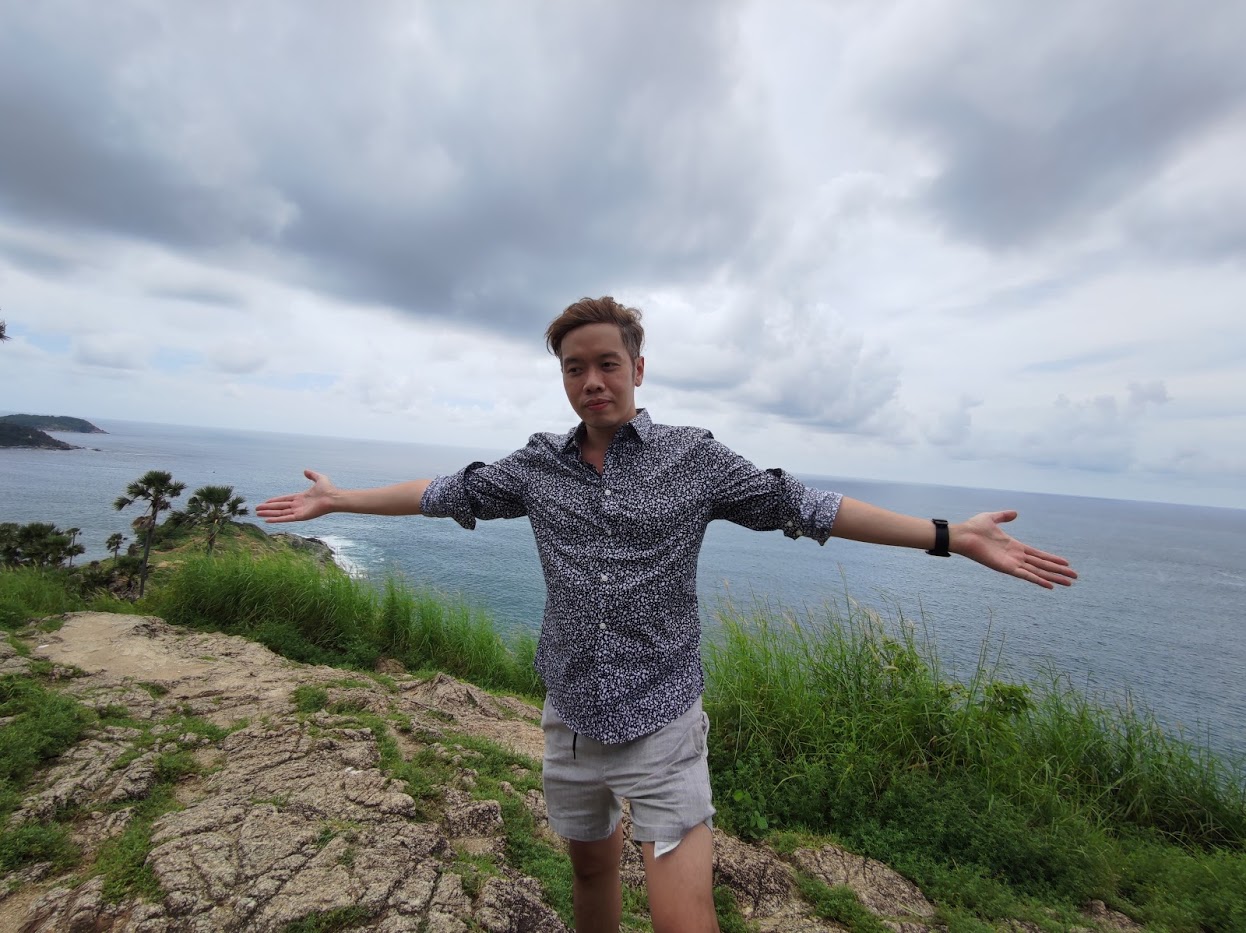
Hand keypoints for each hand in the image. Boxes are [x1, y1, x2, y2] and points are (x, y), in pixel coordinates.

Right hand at [256, 469, 337, 522]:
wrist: (334, 497)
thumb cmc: (329, 489)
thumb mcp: (319, 479)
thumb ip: (312, 475)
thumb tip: (305, 470)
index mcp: (301, 498)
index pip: (284, 500)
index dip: (275, 501)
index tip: (266, 502)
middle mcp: (298, 505)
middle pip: (279, 507)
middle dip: (268, 508)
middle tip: (257, 509)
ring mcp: (298, 511)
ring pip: (280, 513)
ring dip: (269, 514)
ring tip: (258, 514)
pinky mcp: (300, 517)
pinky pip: (286, 518)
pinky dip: (276, 520)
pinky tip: (267, 521)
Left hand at [952, 511, 1076, 588]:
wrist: (963, 534)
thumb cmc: (974, 527)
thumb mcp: (992, 518)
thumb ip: (1004, 516)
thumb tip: (1015, 513)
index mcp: (1014, 546)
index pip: (1038, 554)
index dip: (1051, 559)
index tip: (1066, 563)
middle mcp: (1016, 557)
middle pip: (1042, 565)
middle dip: (1058, 571)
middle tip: (1074, 577)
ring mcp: (1012, 563)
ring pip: (1038, 572)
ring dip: (1054, 577)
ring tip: (1069, 583)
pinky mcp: (1007, 568)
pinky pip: (1026, 576)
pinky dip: (1038, 580)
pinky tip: (1050, 586)